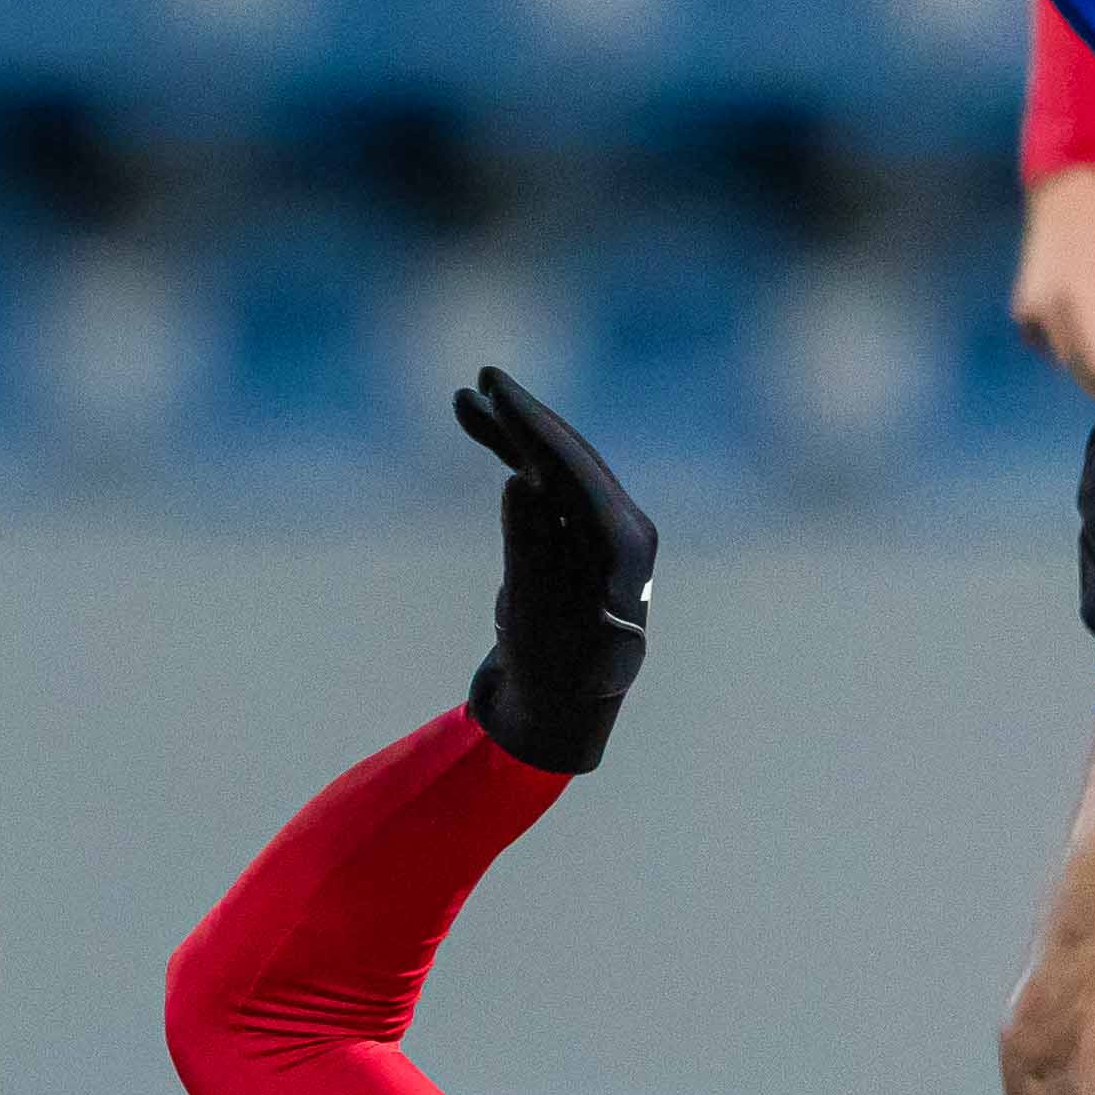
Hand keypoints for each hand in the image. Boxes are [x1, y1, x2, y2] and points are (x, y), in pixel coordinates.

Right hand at [452, 364, 653, 774]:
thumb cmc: (552, 676)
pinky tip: (481, 436)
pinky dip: (511, 462)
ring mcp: (599, 537)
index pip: (576, 466)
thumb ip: (528, 547)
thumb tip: (521, 481)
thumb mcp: (534, 618)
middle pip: (571, 455)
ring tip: (467, 400)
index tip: (496, 389)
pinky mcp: (573, 545)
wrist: (556, 717)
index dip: (534, 424)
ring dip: (514, 434)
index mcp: (627, 545)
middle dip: (527, 416)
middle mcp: (622, 531)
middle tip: (484, 376)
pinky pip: (543, 489)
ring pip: (555, 467)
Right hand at [1013, 165, 1094, 390]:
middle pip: (1082, 373)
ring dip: (1094, 359)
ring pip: (1068, 362)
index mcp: (1077, 300)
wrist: (1073, 189)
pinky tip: (1093, 317)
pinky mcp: (1023, 312)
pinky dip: (1075, 344)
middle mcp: (1044, 313)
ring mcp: (1029, 314)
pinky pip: (1054, 347)